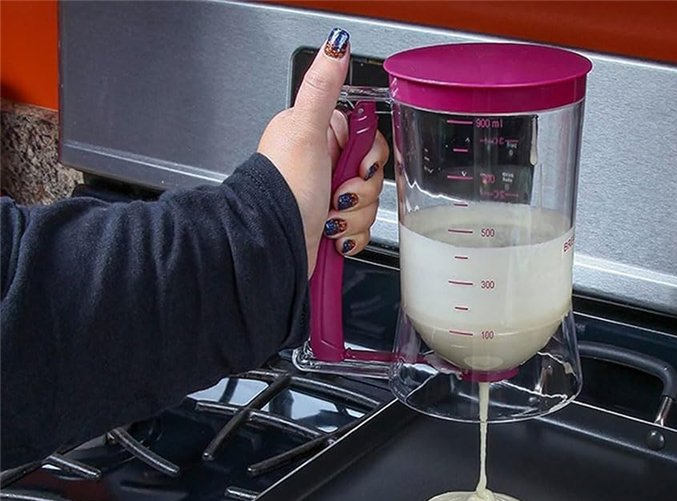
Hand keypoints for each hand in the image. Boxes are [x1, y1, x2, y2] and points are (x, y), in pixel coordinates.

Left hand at [258, 28, 388, 275]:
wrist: (272, 244)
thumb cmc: (281, 191)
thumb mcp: (305, 131)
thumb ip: (322, 87)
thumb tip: (335, 45)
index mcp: (317, 137)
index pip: (366, 139)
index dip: (368, 156)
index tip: (355, 165)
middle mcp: (321, 165)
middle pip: (371, 174)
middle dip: (360, 191)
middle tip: (336, 193)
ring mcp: (327, 197)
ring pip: (368, 204)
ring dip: (353, 216)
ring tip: (328, 218)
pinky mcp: (330, 226)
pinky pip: (360, 230)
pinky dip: (350, 237)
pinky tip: (332, 235)